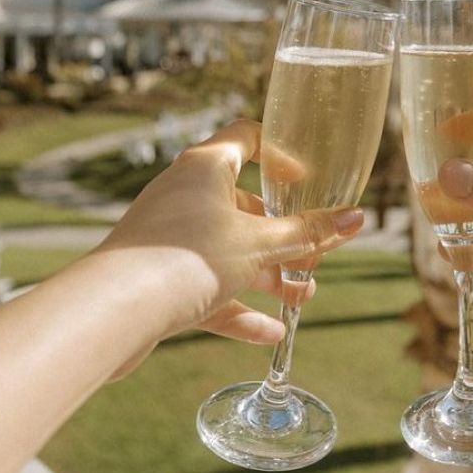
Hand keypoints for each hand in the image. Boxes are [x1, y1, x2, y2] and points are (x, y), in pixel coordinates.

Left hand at [89, 120, 362, 373]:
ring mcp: (169, 237)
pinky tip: (270, 334)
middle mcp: (183, 195)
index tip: (306, 181)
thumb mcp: (260, 244)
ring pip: (228, 251)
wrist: (115, 309)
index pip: (247, 138)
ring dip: (268, 274)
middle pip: (243, 206)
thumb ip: (309, 232)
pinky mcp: (159, 277)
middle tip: (314, 257)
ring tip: (303, 298)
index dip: (280, 154)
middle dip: (284, 235)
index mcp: (205, 167)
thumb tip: (357, 218)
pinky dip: (238, 307)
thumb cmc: (188, 257)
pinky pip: (207, 287)